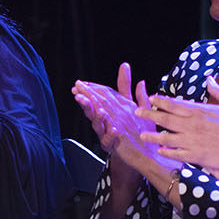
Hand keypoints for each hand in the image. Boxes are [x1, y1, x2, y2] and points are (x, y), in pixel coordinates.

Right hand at [72, 62, 154, 176]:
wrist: (140, 153)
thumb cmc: (134, 128)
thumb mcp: (130, 103)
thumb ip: (125, 86)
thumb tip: (124, 66)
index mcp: (108, 110)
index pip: (97, 96)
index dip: (89, 89)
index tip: (79, 83)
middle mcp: (105, 121)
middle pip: (93, 109)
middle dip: (86, 101)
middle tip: (78, 93)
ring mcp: (108, 133)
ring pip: (98, 125)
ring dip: (96, 117)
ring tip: (97, 110)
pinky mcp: (114, 146)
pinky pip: (110, 141)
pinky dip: (111, 135)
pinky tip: (113, 129)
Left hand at [138, 76, 218, 172]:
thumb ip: (218, 91)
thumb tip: (209, 78)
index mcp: (200, 111)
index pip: (175, 104)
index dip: (161, 101)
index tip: (151, 99)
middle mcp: (193, 125)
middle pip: (165, 118)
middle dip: (149, 114)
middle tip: (137, 111)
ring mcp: (193, 141)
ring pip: (166, 137)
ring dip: (152, 134)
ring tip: (142, 134)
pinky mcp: (196, 156)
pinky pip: (176, 153)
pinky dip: (166, 151)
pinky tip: (159, 149)